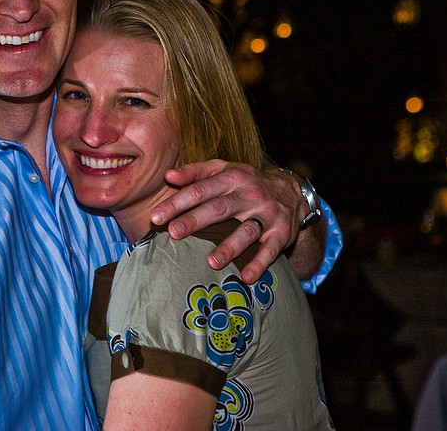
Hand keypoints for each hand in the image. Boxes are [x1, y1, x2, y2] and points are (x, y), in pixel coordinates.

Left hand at [150, 160, 303, 283]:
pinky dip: (260, 263)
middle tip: (173, 233)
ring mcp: (267, 213)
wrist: (290, 191)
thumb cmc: (245, 182)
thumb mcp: (223, 169)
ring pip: (246, 231)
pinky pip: (271, 249)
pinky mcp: (281, 231)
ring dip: (230, 247)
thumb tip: (168, 175)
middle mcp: (249, 194)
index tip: (156, 217)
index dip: (177, 203)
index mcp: (232, 177)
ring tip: (211, 262)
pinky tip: (247, 277)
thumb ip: (195, 172)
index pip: (200, 190)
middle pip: (219, 208)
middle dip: (195, 221)